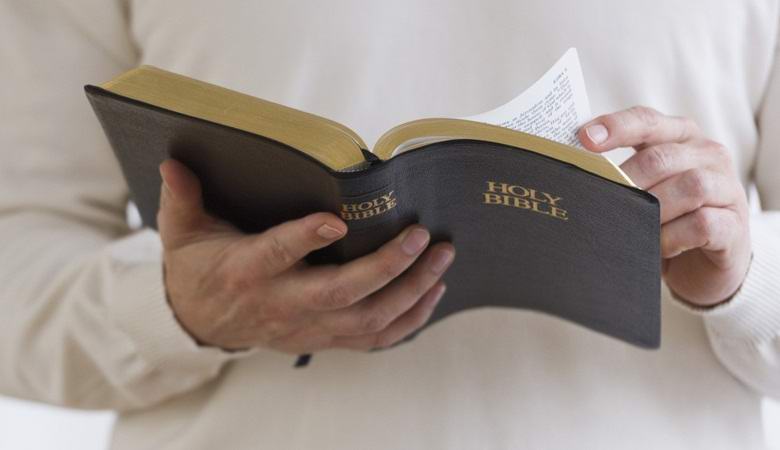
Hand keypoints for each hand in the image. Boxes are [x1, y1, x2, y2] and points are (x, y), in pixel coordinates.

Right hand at [157, 159, 454, 352]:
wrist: (199, 324)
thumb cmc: (198, 269)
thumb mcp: (181, 232)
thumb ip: (181, 197)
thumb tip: (173, 161)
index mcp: (247, 271)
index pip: (278, 255)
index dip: (306, 239)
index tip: (339, 219)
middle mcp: (282, 304)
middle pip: (342, 294)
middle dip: (388, 267)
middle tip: (423, 235)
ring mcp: (308, 328)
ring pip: (368, 319)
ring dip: (411, 291)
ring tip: (442, 258)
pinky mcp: (324, 339)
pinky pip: (375, 339)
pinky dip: (409, 320)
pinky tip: (433, 292)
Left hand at [578, 106, 750, 306]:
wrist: (705, 262)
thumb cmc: (666, 217)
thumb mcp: (643, 188)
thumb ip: (619, 173)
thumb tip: (569, 171)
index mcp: (680, 136)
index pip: (646, 121)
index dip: (615, 127)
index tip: (583, 138)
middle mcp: (707, 154)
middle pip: (661, 157)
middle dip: (626, 180)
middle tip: (599, 201)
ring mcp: (726, 188)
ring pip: (690, 187)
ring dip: (653, 210)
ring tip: (630, 227)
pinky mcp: (735, 224)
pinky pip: (702, 224)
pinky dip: (672, 237)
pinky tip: (657, 246)